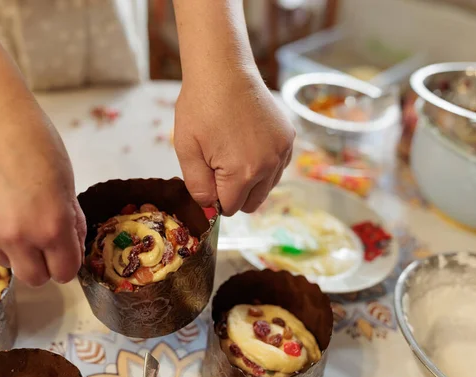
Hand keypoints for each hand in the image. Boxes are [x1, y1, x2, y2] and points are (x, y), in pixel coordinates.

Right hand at [0, 107, 85, 286]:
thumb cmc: (38, 146)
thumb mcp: (67, 186)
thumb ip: (71, 223)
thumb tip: (72, 248)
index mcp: (52, 227)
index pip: (65, 272)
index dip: (67, 263)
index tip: (63, 255)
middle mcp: (17, 236)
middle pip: (34, 279)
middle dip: (42, 266)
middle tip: (40, 244)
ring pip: (6, 261)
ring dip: (13, 247)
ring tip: (12, 210)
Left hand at [174, 71, 294, 215]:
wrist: (223, 71)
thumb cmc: (200, 108)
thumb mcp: (187, 150)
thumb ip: (198, 186)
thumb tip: (210, 207)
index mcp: (242, 173)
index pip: (230, 207)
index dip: (216, 198)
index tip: (208, 178)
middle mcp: (268, 166)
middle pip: (252, 203)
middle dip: (234, 193)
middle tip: (218, 167)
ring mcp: (282, 151)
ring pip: (267, 187)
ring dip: (251, 180)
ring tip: (232, 152)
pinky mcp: (288, 138)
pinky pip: (278, 167)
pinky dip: (264, 165)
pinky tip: (248, 145)